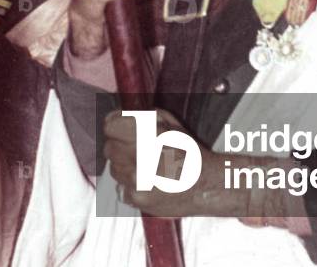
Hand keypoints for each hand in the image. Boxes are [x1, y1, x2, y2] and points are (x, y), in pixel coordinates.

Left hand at [103, 107, 227, 217]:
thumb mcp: (170, 123)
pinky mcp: (137, 199)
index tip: (119, 126)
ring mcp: (135, 179)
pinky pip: (121, 188)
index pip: (110, 125)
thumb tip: (122, 116)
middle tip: (135, 148)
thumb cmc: (190, 152)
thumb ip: (143, 116)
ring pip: (114, 169)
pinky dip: (130, 186)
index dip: (115, 124)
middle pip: (109, 148)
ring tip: (144, 166)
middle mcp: (137, 154)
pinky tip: (147, 182)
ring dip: (124, 166)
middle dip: (120, 145)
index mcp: (146, 132)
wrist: (207, 185)